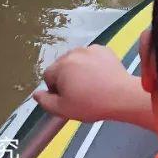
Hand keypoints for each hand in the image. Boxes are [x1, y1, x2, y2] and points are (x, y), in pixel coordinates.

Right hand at [33, 46, 149, 125]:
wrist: (121, 96)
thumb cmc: (90, 104)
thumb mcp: (63, 109)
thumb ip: (45, 101)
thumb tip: (36, 94)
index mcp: (61, 66)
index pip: (48, 75)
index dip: (54, 88)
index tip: (66, 97)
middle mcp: (73, 53)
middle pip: (62, 65)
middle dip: (66, 77)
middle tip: (78, 92)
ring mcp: (90, 49)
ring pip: (76, 59)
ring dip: (78, 69)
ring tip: (90, 84)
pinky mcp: (104, 49)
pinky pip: (91, 56)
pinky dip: (92, 64)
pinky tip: (99, 76)